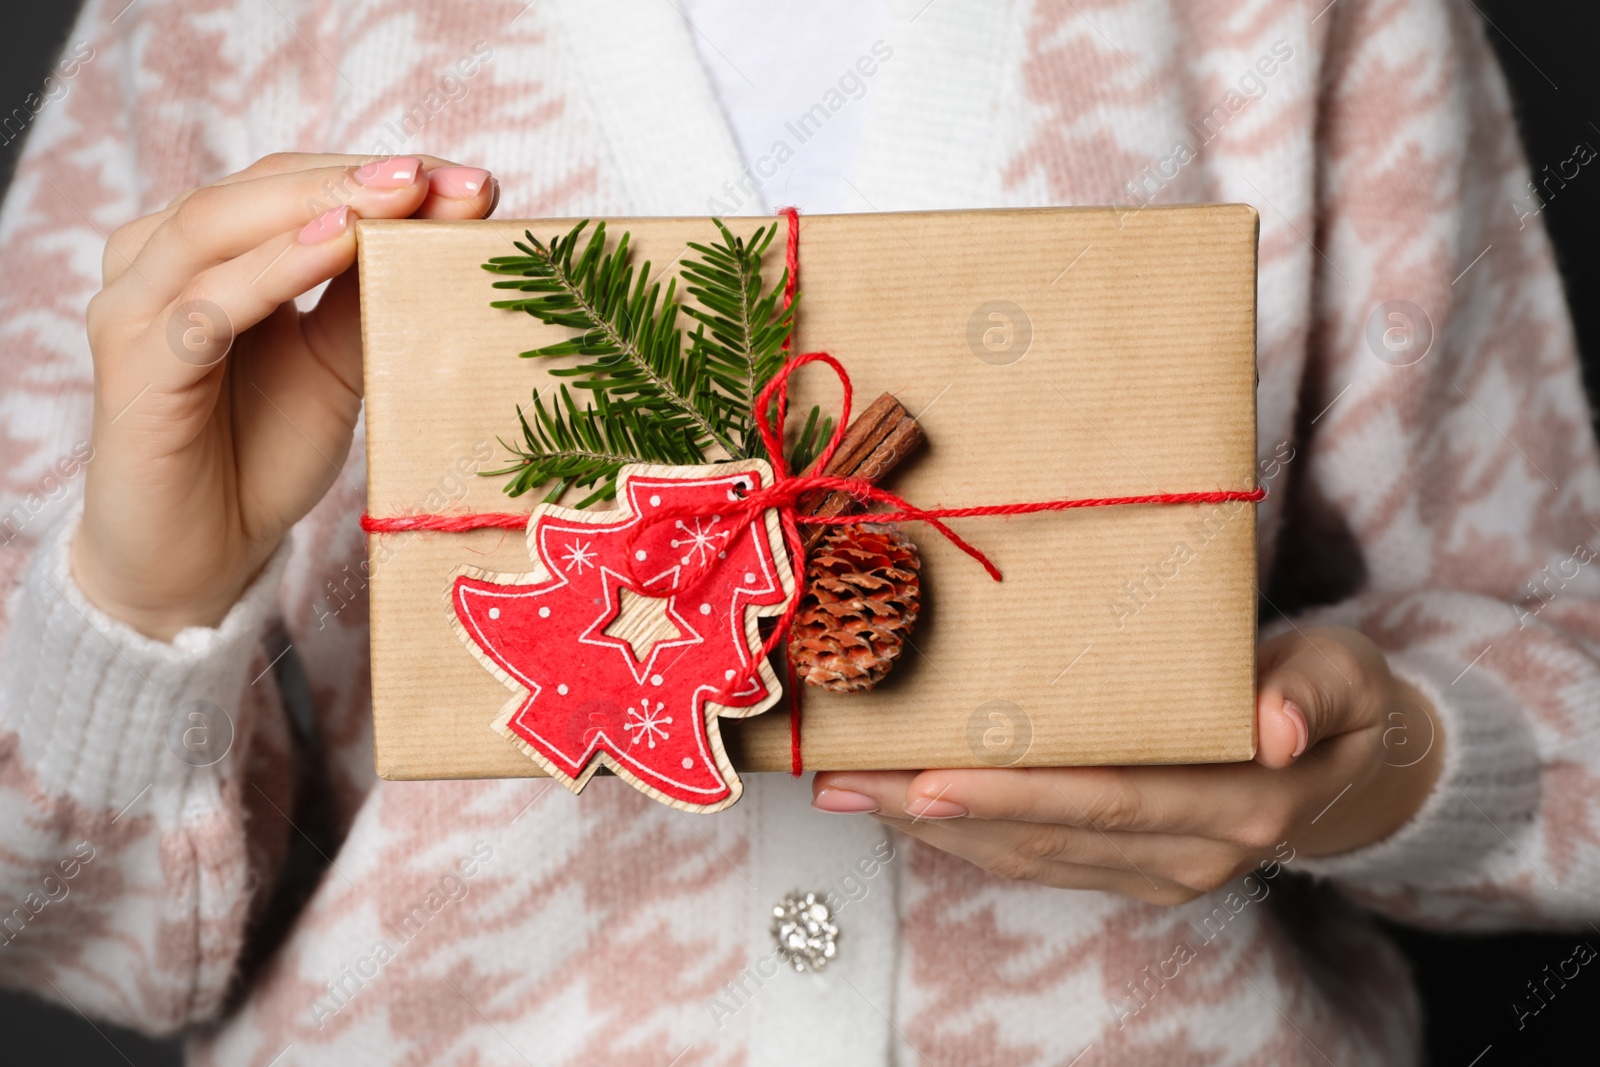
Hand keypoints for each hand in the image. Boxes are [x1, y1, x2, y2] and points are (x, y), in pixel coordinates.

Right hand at [73, 154, 497, 637]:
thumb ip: (373, 297)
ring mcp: (138, 310)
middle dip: (357, 179)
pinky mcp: (134, 368)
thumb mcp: (340, 365)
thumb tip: (452, 224)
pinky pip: (205, 307)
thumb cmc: (265, 450)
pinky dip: (272, 272)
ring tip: (400, 197)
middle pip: (257, 190)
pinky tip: (336, 248)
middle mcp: (161, 263)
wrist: (203, 557)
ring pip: (221, 230)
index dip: (377, 174)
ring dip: (317, 206)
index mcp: (210, 251)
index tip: (470, 180)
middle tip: (444, 178)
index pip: (293, 184)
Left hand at [811, 627, 1443, 903]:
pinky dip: (962, 832)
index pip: (1107, 799)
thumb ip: (1311, 693)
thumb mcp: (1345, 674)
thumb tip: (1276, 726)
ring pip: (1025, 855)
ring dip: (929, 826)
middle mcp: (1191, 854)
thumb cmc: (1335, 695)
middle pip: (1043, 835)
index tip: (928, 776)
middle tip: (844, 781)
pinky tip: (902, 804)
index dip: (1014, 793)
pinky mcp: (1131, 869)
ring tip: (846, 789)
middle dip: (935, 810)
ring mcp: (1158, 871)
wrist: (1357, 764)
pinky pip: (1034, 858)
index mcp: (1238, 804)